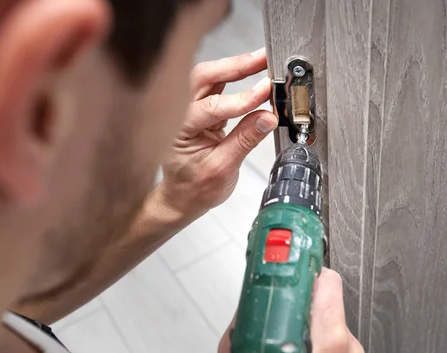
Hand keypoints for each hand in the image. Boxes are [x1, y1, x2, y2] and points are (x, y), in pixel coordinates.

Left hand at [158, 48, 277, 218]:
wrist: (182, 198)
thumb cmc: (194, 189)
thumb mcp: (222, 170)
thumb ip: (245, 140)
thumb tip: (268, 118)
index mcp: (178, 131)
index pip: (211, 107)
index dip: (241, 99)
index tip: (265, 92)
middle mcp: (178, 114)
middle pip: (204, 78)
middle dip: (235, 66)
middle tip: (263, 59)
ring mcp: (188, 109)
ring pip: (209, 78)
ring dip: (235, 67)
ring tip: (261, 60)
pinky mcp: (201, 110)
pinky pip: (216, 87)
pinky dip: (234, 77)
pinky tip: (250, 70)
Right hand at [216, 268, 364, 352]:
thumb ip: (245, 331)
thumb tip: (248, 306)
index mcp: (330, 346)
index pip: (327, 283)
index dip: (303, 267)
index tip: (287, 257)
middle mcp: (349, 351)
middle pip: (326, 298)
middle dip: (297, 296)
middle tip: (274, 299)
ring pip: (328, 318)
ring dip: (304, 319)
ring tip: (279, 333)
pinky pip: (330, 338)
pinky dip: (312, 336)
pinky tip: (292, 350)